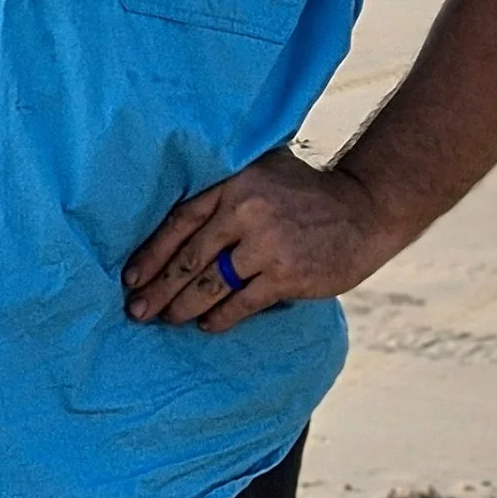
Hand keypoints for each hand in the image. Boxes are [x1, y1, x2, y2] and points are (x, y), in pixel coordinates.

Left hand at [121, 147, 402, 336]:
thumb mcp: (265, 172)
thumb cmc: (309, 192)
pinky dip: (219, 318)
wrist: (366, 209)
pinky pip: (240, 304)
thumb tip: (177, 223)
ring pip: (210, 286)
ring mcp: (267, 245)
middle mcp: (246, 211)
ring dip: (182, 308)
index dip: (151, 254)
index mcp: (234, 184)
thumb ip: (227, 190)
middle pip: (188, 259)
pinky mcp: (286, 275)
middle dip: (158, 289)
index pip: (180, 222)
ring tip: (165, 321)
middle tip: (136, 311)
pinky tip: (206, 326)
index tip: (130, 277)